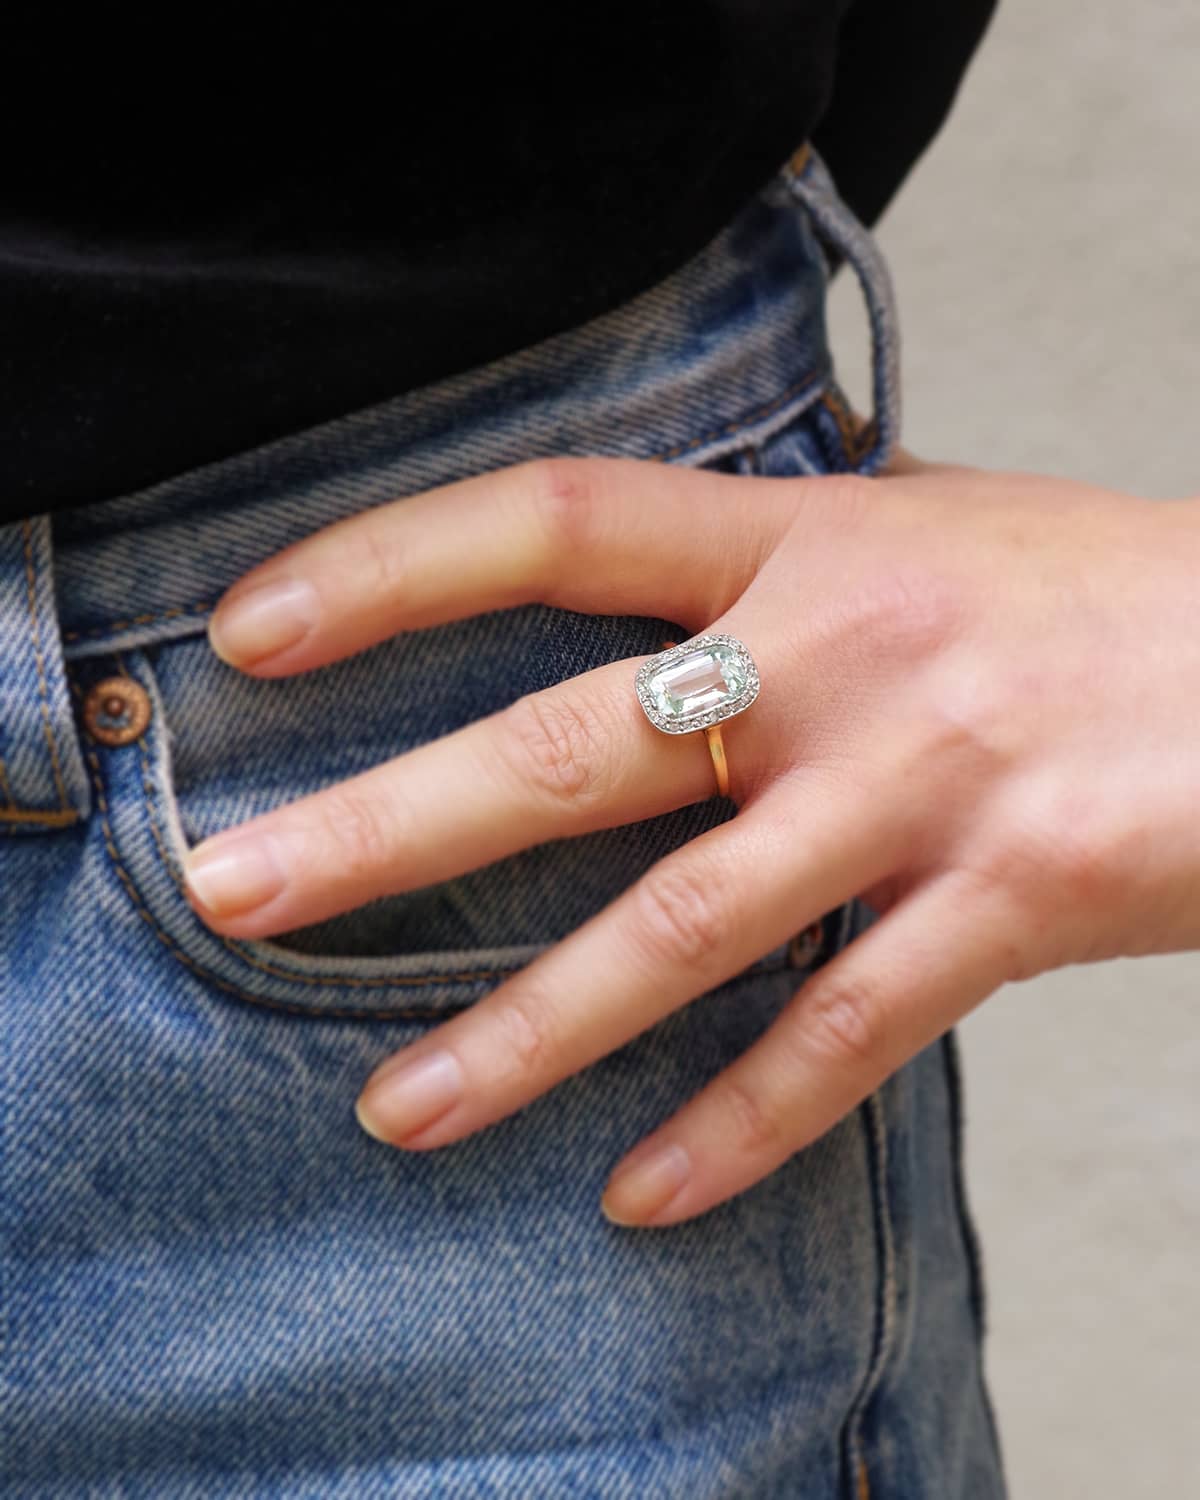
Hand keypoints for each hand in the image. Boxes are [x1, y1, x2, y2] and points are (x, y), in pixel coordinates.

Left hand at [182, 456, 1199, 1225]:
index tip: (252, 631)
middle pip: (574, 750)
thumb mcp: (929, 526)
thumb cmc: (1099, 596)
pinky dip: (741, 1124)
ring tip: (397, 1108)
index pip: (557, 526)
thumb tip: (653, 577)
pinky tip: (642, 1191)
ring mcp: (924, 783)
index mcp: (808, 539)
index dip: (393, 565)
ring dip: (529, 1030)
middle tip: (235, 893)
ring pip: (685, 927)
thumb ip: (781, 552)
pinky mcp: (1015, 900)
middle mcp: (843, 656)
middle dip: (390, 827)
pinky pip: (847, 1034)